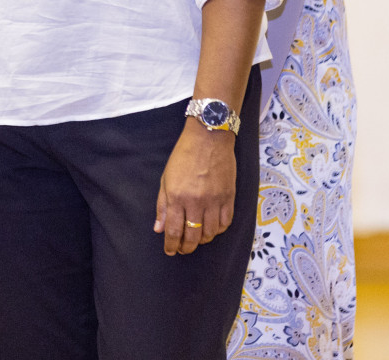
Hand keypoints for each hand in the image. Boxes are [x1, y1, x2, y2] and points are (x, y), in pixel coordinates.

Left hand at [153, 119, 236, 255]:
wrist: (209, 137)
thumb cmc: (184, 155)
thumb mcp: (166, 178)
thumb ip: (163, 205)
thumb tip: (159, 229)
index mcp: (177, 196)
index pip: (174, 230)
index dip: (171, 245)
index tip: (170, 251)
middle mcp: (196, 202)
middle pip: (193, 236)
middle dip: (186, 247)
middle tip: (183, 250)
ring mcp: (215, 200)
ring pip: (210, 233)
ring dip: (202, 241)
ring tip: (197, 240)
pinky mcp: (229, 197)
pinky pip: (225, 223)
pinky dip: (218, 230)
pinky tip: (212, 229)